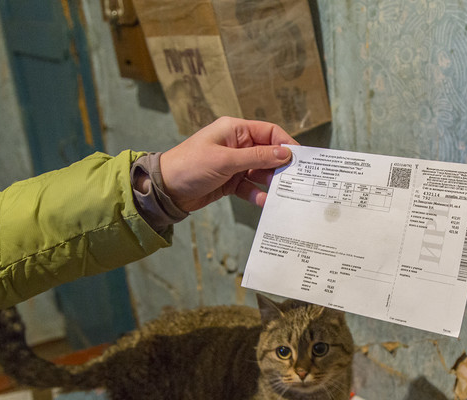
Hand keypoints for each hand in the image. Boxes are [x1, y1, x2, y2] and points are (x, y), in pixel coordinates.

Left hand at [160, 116, 297, 210]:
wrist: (166, 190)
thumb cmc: (190, 166)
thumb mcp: (226, 160)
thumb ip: (257, 157)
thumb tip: (285, 153)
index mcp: (234, 130)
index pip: (269, 132)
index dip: (285, 144)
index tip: (300, 159)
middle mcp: (236, 145)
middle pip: (268, 154)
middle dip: (280, 167)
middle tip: (296, 180)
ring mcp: (234, 164)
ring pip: (260, 172)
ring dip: (270, 183)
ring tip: (283, 194)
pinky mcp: (230, 181)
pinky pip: (250, 187)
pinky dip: (257, 194)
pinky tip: (265, 202)